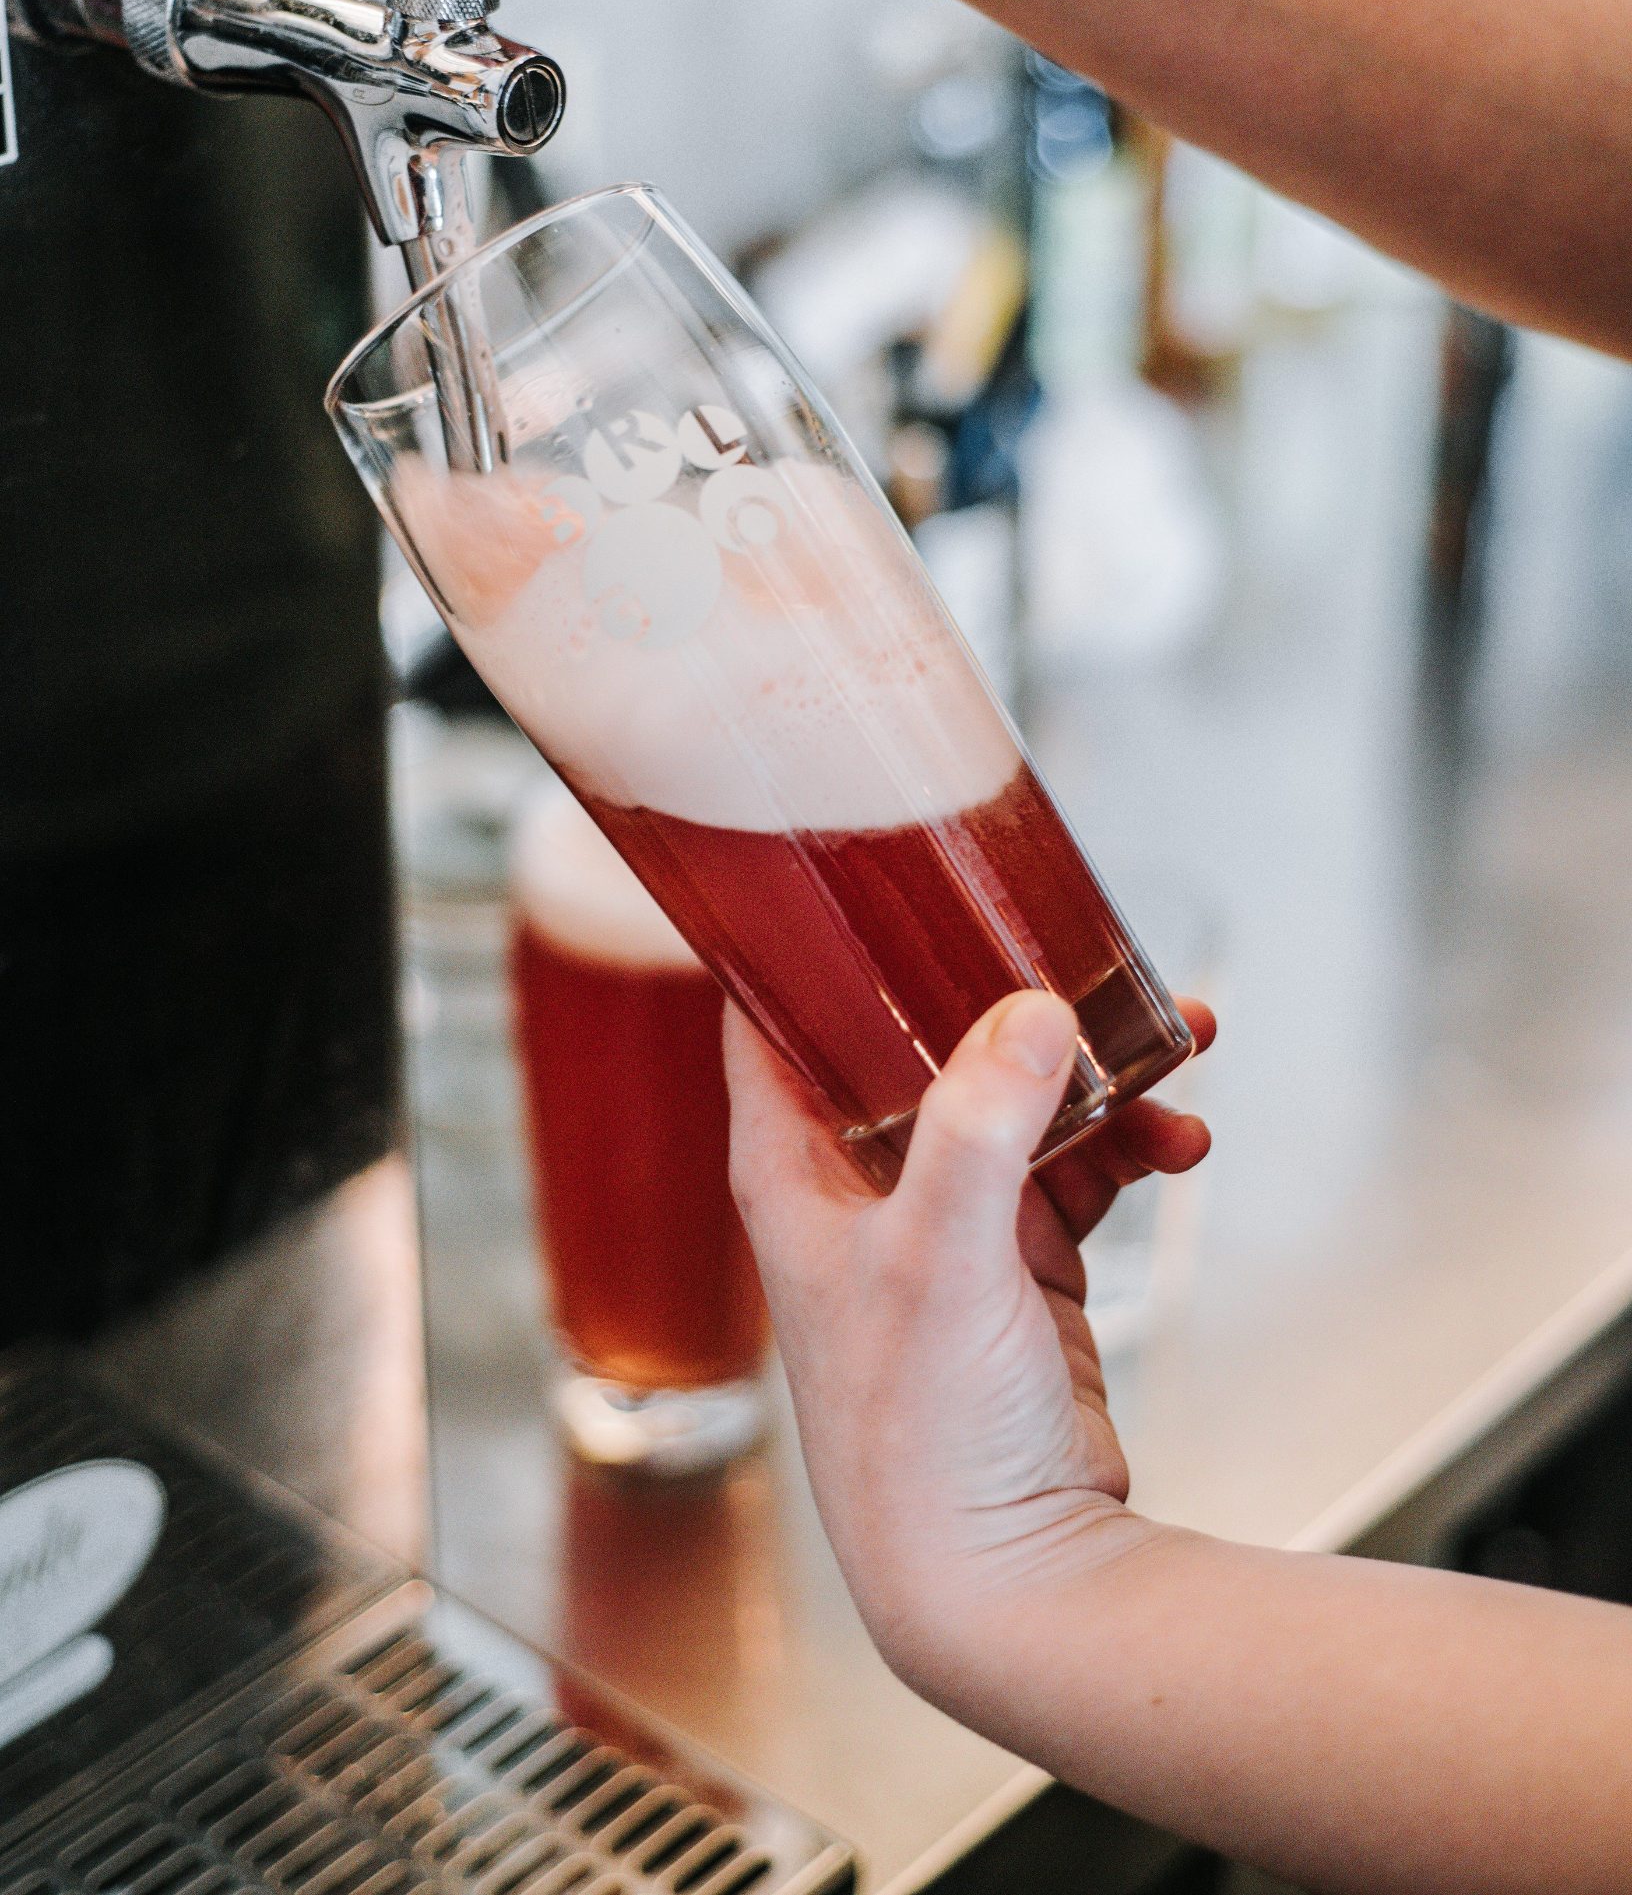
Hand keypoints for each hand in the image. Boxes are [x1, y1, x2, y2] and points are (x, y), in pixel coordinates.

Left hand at [723, 989, 1213, 1703]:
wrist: (1005, 1580)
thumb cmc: (920, 1439)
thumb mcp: (942, 1256)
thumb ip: (984, 1123)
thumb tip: (1031, 1013)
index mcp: (793, 1172)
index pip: (770, 1018)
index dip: (808, 940)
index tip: (867, 870)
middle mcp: (857, 1191)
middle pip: (918, 1045)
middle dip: (1007, 996)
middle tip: (1076, 947)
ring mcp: (939, 1229)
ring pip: (1015, 1103)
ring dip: (1094, 1075)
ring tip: (1176, 1051)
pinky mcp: (1015, 1268)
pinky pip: (1073, 1169)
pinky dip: (1128, 1147)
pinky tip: (1182, 1142)